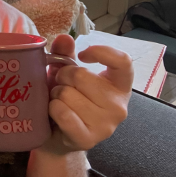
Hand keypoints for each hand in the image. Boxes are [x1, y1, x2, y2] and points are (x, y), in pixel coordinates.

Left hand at [41, 34, 132, 154]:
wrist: (57, 138)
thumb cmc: (66, 101)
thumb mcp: (66, 76)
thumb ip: (65, 55)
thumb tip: (64, 38)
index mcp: (119, 86)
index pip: (123, 61)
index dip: (101, 52)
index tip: (82, 55)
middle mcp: (119, 106)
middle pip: (81, 75)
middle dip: (62, 78)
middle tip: (61, 87)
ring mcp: (106, 125)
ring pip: (67, 94)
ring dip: (55, 95)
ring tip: (58, 103)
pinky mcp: (88, 139)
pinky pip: (62, 112)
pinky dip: (52, 109)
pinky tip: (55, 115)